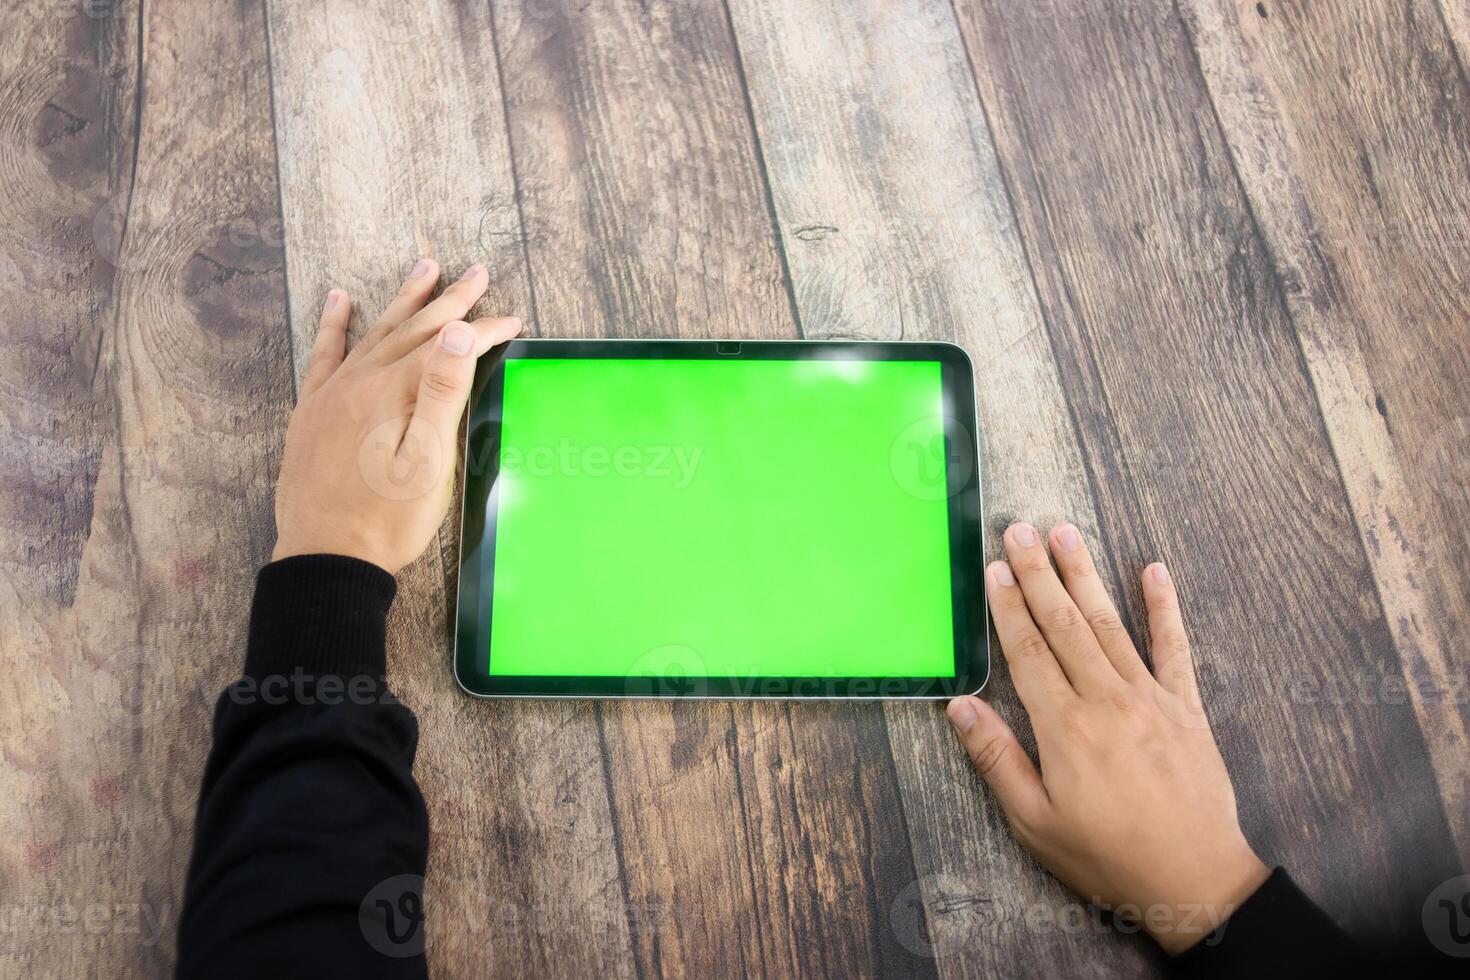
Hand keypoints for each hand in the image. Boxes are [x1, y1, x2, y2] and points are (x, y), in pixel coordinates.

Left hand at [271, 260, 521, 573]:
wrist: (326, 555)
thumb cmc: (388, 518)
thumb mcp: (429, 460)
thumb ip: (443, 391)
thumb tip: (459, 332)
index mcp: (395, 391)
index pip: (449, 345)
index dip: (484, 329)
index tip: (513, 320)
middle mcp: (361, 381)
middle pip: (414, 329)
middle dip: (450, 300)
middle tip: (477, 273)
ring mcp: (333, 393)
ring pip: (375, 332)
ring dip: (404, 301)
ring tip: (425, 268)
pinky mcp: (313, 410)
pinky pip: (325, 354)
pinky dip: (335, 324)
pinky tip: (340, 301)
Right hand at [946, 522, 1267, 953]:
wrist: (1194, 879)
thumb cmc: (1107, 856)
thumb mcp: (1034, 822)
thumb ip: (997, 759)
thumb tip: (961, 707)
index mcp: (1064, 727)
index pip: (1028, 651)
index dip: (1007, 607)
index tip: (994, 569)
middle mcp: (1106, 699)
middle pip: (1064, 623)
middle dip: (1038, 574)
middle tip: (1020, 530)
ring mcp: (1150, 698)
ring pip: (1110, 624)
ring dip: (1085, 575)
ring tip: (1066, 534)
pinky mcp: (1186, 707)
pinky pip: (1174, 647)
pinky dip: (1164, 607)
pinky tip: (1153, 571)